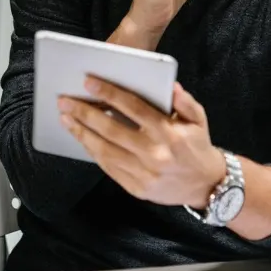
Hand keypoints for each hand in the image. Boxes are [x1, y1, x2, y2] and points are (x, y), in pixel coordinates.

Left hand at [58, 77, 225, 208]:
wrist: (206, 185)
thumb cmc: (197, 146)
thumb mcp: (198, 119)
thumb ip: (184, 101)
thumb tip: (170, 85)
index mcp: (168, 133)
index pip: (133, 107)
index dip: (109, 93)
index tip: (88, 82)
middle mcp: (154, 153)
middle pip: (111, 129)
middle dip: (84, 113)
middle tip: (65, 101)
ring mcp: (144, 173)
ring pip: (105, 150)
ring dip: (81, 133)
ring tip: (66, 118)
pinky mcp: (136, 188)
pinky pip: (108, 168)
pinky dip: (92, 152)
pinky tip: (81, 138)